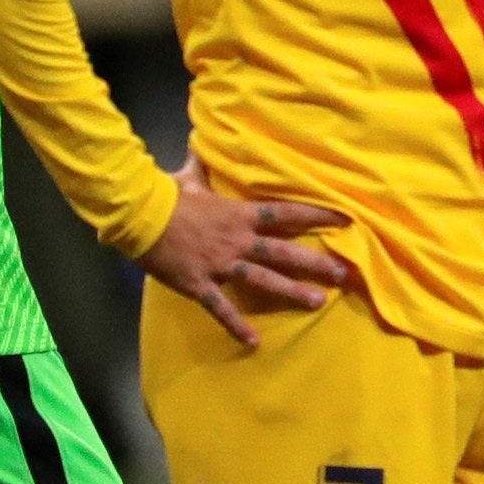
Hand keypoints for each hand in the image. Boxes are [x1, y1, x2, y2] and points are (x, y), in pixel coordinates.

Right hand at [141, 175, 349, 347]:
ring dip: (292, 292)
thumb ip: (203, 164)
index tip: (345, 221)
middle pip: (285, 252)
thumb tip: (204, 141)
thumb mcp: (190, 176)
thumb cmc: (165, 194)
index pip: (287, 213)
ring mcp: (221, 265)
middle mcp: (238, 241)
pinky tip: (253, 342)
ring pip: (264, 280)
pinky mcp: (200, 284)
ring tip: (318, 302)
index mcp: (239, 215)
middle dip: (316, 263)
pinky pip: (221, 308)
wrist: (138, 216)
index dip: (317, 216)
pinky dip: (236, 326)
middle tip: (343, 273)